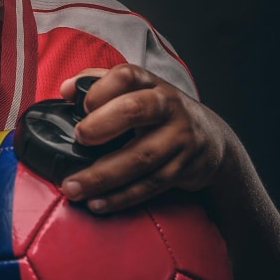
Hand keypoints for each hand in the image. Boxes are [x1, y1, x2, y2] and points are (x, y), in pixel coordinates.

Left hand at [57, 64, 230, 213]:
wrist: (213, 139)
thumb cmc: (160, 112)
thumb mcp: (138, 90)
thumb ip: (100, 83)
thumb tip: (66, 89)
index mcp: (151, 84)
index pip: (126, 76)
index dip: (100, 89)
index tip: (80, 105)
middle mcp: (168, 107)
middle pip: (134, 110)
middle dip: (101, 125)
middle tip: (79, 138)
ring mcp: (178, 139)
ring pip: (140, 157)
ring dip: (103, 175)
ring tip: (73, 187)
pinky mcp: (183, 169)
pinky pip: (149, 185)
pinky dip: (121, 197)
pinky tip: (97, 203)